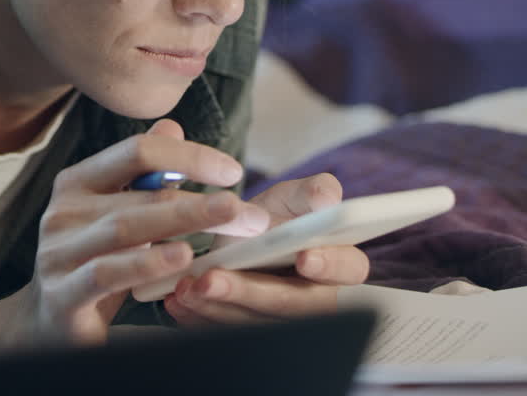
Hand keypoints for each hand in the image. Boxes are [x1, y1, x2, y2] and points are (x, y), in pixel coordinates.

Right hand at [0, 119, 268, 357]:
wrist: (48, 321)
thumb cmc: (94, 261)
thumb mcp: (117, 213)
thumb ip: (142, 174)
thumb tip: (172, 127)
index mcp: (78, 182)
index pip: (136, 151)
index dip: (187, 156)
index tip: (232, 171)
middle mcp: (63, 210)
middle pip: (139, 195)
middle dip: (199, 201)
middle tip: (247, 211)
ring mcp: (58, 251)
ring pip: (125, 229)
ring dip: (181, 223)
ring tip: (226, 223)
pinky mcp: (61, 293)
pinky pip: (107, 273)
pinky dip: (146, 264)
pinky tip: (181, 259)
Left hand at [162, 173, 370, 326]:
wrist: (233, 242)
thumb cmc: (270, 218)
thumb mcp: (289, 198)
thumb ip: (311, 193)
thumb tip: (327, 198)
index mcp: (338, 261)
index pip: (347, 268)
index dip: (329, 264)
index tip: (305, 257)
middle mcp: (317, 298)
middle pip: (294, 305)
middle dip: (250, 293)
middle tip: (212, 280)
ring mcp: (283, 321)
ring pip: (258, 324)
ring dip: (218, 308)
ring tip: (186, 289)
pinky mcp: (252, 333)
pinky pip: (229, 334)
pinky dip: (201, 319)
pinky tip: (179, 301)